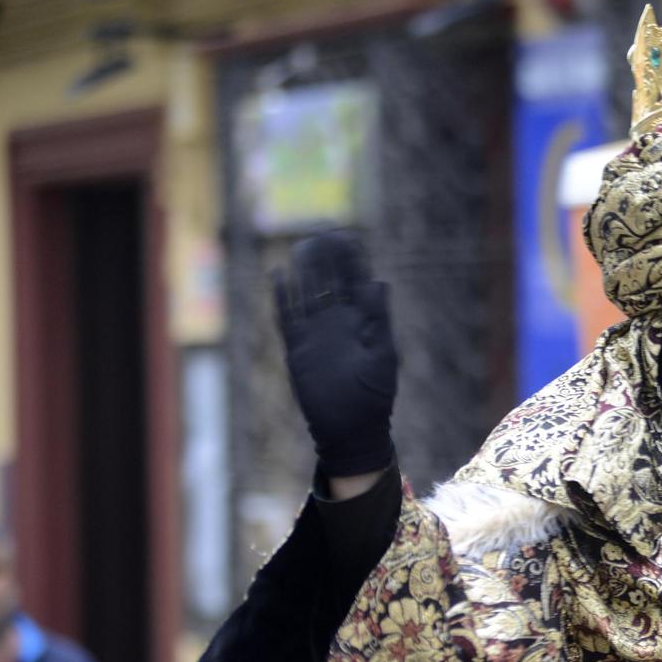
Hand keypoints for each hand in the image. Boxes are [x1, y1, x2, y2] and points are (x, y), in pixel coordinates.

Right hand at [275, 231, 397, 476]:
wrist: (352, 431)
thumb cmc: (373, 397)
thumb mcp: (381, 355)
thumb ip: (378, 319)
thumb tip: (378, 281)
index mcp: (363, 322)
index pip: (356, 281)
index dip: (351, 259)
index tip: (346, 236)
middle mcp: (338, 323)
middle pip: (329, 281)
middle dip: (326, 258)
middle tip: (320, 231)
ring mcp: (316, 334)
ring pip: (308, 293)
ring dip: (304, 272)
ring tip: (301, 246)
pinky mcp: (298, 349)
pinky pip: (287, 317)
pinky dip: (283, 297)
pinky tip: (279, 274)